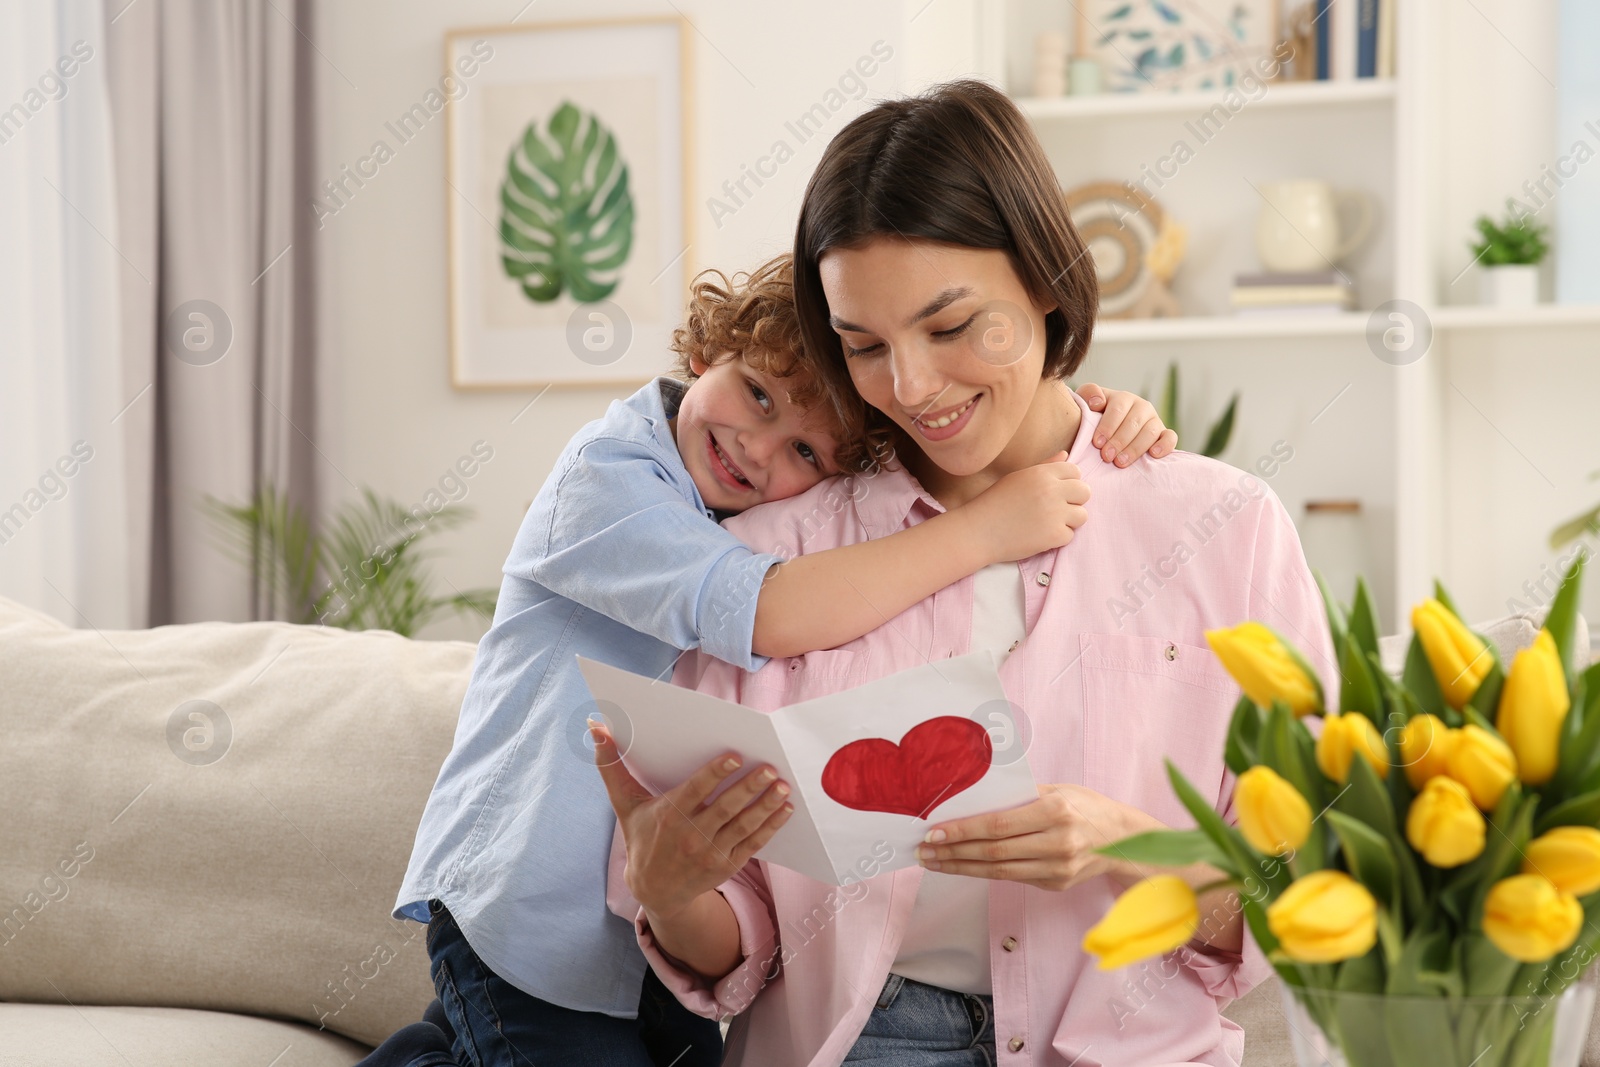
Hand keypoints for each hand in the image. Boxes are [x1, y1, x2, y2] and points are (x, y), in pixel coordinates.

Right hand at [592, 724, 793, 921]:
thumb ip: (611, 765)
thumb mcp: (624, 805)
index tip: (734, 756)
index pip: (695, 791)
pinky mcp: (727, 865)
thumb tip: (595, 727)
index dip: (715, 774)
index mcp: (669, 815)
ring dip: (766, 806)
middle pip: (725, 808)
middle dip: (749, 788)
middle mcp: (691, 836)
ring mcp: (711, 853)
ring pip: (743, 825)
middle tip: (769, 768)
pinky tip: (785, 809)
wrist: (655, 891)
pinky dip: (771, 827)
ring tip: (783, 786)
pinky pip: (753, 844)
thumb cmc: (641, 838)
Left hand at [915, 783, 1157, 891]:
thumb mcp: (1057, 789)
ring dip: (961, 867)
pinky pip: (1012, 877)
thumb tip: (971, 797)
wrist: (1123, 839)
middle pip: (993, 852)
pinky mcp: (1055, 884)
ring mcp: (1058, 868)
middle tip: (923, 851)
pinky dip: (982, 872)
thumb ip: (1018, 795)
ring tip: (933, 862)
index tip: (933, 832)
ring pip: (998, 871)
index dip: (962, 830)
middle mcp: (1058, 843)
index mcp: (1056, 812)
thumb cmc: (1084, 805)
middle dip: (953, 852)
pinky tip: (961, 865)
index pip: (998, 825)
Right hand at [964, 451, 1089, 562]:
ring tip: (1046, 523)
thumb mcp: (1018, 478)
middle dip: (1074, 501)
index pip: (1075, 471)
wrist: (977, 531)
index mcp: (1042, 473)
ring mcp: (1054, 513)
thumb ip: (1045, 466)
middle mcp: (1051, 490)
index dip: (1068, 483)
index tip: (1055, 493)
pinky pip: (1070, 536)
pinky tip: (1039, 536)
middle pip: (1085, 492)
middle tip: (1055, 510)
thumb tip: (1066, 455)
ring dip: (1068, 521)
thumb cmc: (994, 503)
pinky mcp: (1054, 535)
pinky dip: (1057, 539)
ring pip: (1082, 515)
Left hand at [1078, 384, 1177, 466]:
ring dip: (1135, 448)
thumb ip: (1088, 394)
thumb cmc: (1095, 419)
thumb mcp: (1087, 403)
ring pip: (1151, 431)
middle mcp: (1142, 407)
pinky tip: (1153, 454)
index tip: (1097, 443)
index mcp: (1123, 398)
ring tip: (1120, 462)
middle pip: (1134, 422)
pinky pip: (1170, 437)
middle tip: (1106, 457)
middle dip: (1119, 441)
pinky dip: (1165, 445)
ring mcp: (1155, 420)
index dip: (1107, 426)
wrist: (1110, 433)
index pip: (1118, 409)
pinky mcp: (1165, 434)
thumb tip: (1097, 402)